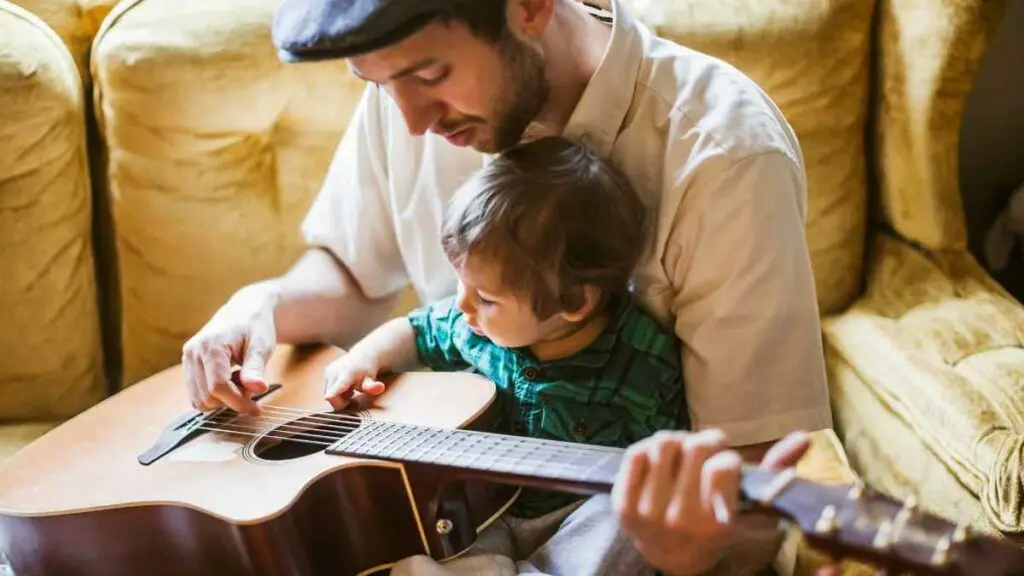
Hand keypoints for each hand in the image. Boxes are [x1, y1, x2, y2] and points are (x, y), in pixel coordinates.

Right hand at [182, 282, 278, 414]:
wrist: (244, 311)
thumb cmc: (255, 326)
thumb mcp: (261, 346)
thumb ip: (256, 368)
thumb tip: (258, 389)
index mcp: (210, 346)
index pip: (218, 387)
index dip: (238, 402)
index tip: (256, 409)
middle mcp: (193, 353)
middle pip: (207, 396)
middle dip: (231, 400)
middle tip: (250, 386)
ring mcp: (187, 359)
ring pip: (198, 399)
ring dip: (222, 399)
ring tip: (240, 380)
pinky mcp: (188, 365)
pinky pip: (196, 393)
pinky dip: (214, 395)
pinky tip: (230, 380)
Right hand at [322, 350, 387, 410]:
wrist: (363, 356)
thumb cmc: (367, 371)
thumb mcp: (371, 380)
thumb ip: (372, 386)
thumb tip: (380, 387)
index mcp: (347, 373)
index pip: (339, 385)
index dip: (333, 393)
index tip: (327, 397)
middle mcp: (335, 371)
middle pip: (332, 397)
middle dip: (342, 401)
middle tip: (352, 394)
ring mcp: (329, 371)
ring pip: (329, 395)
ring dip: (339, 396)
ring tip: (349, 388)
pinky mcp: (326, 372)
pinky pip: (328, 390)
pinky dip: (336, 391)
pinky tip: (344, 385)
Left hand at [611, 429, 813, 575]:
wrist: (672, 557)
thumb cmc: (716, 522)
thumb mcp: (749, 506)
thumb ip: (774, 471)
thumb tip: (804, 437)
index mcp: (719, 522)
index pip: (723, 467)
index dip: (725, 456)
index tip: (724, 463)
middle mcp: (683, 520)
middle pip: (694, 447)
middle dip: (703, 443)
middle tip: (703, 454)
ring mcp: (649, 514)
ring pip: (663, 443)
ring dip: (676, 443)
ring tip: (681, 458)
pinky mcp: (623, 507)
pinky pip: (636, 454)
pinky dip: (649, 452)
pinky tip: (659, 466)